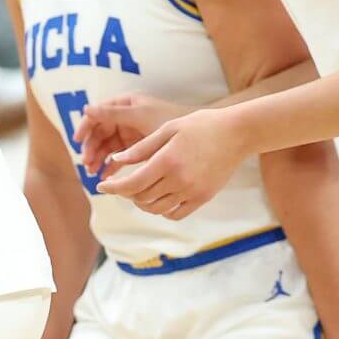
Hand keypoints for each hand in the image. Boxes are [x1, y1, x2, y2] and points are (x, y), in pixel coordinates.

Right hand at [76, 92, 187, 174]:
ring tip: (94, 173)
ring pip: (107, 146)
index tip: (77, 141)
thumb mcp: (139, 116)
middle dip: (92, 148)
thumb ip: (113, 113)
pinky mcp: (137, 148)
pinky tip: (106, 177)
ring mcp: (131, 133)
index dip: (85, 127)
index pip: (98, 114)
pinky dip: (111, 166)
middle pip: (100, 132)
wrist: (198, 134)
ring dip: (99, 159)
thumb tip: (86, 108)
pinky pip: (118, 156)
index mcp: (126, 104)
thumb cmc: (170, 118)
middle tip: (87, 164)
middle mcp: (125, 117)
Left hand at [100, 109, 246, 219]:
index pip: (131, 184)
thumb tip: (116, 161)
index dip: (113, 188)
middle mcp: (179, 180)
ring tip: (138, 191)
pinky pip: (176, 213)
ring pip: (156, 208)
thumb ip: (141, 148)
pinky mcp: (203, 198)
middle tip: (120, 185)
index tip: (101, 187)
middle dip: (125, 193)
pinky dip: (162, 210)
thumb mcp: (167, 129)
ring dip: (142, 203)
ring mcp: (192, 191)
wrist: (237, 133)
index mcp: (167, 161)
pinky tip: (158, 199)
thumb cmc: (201, 125)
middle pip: (141, 198)